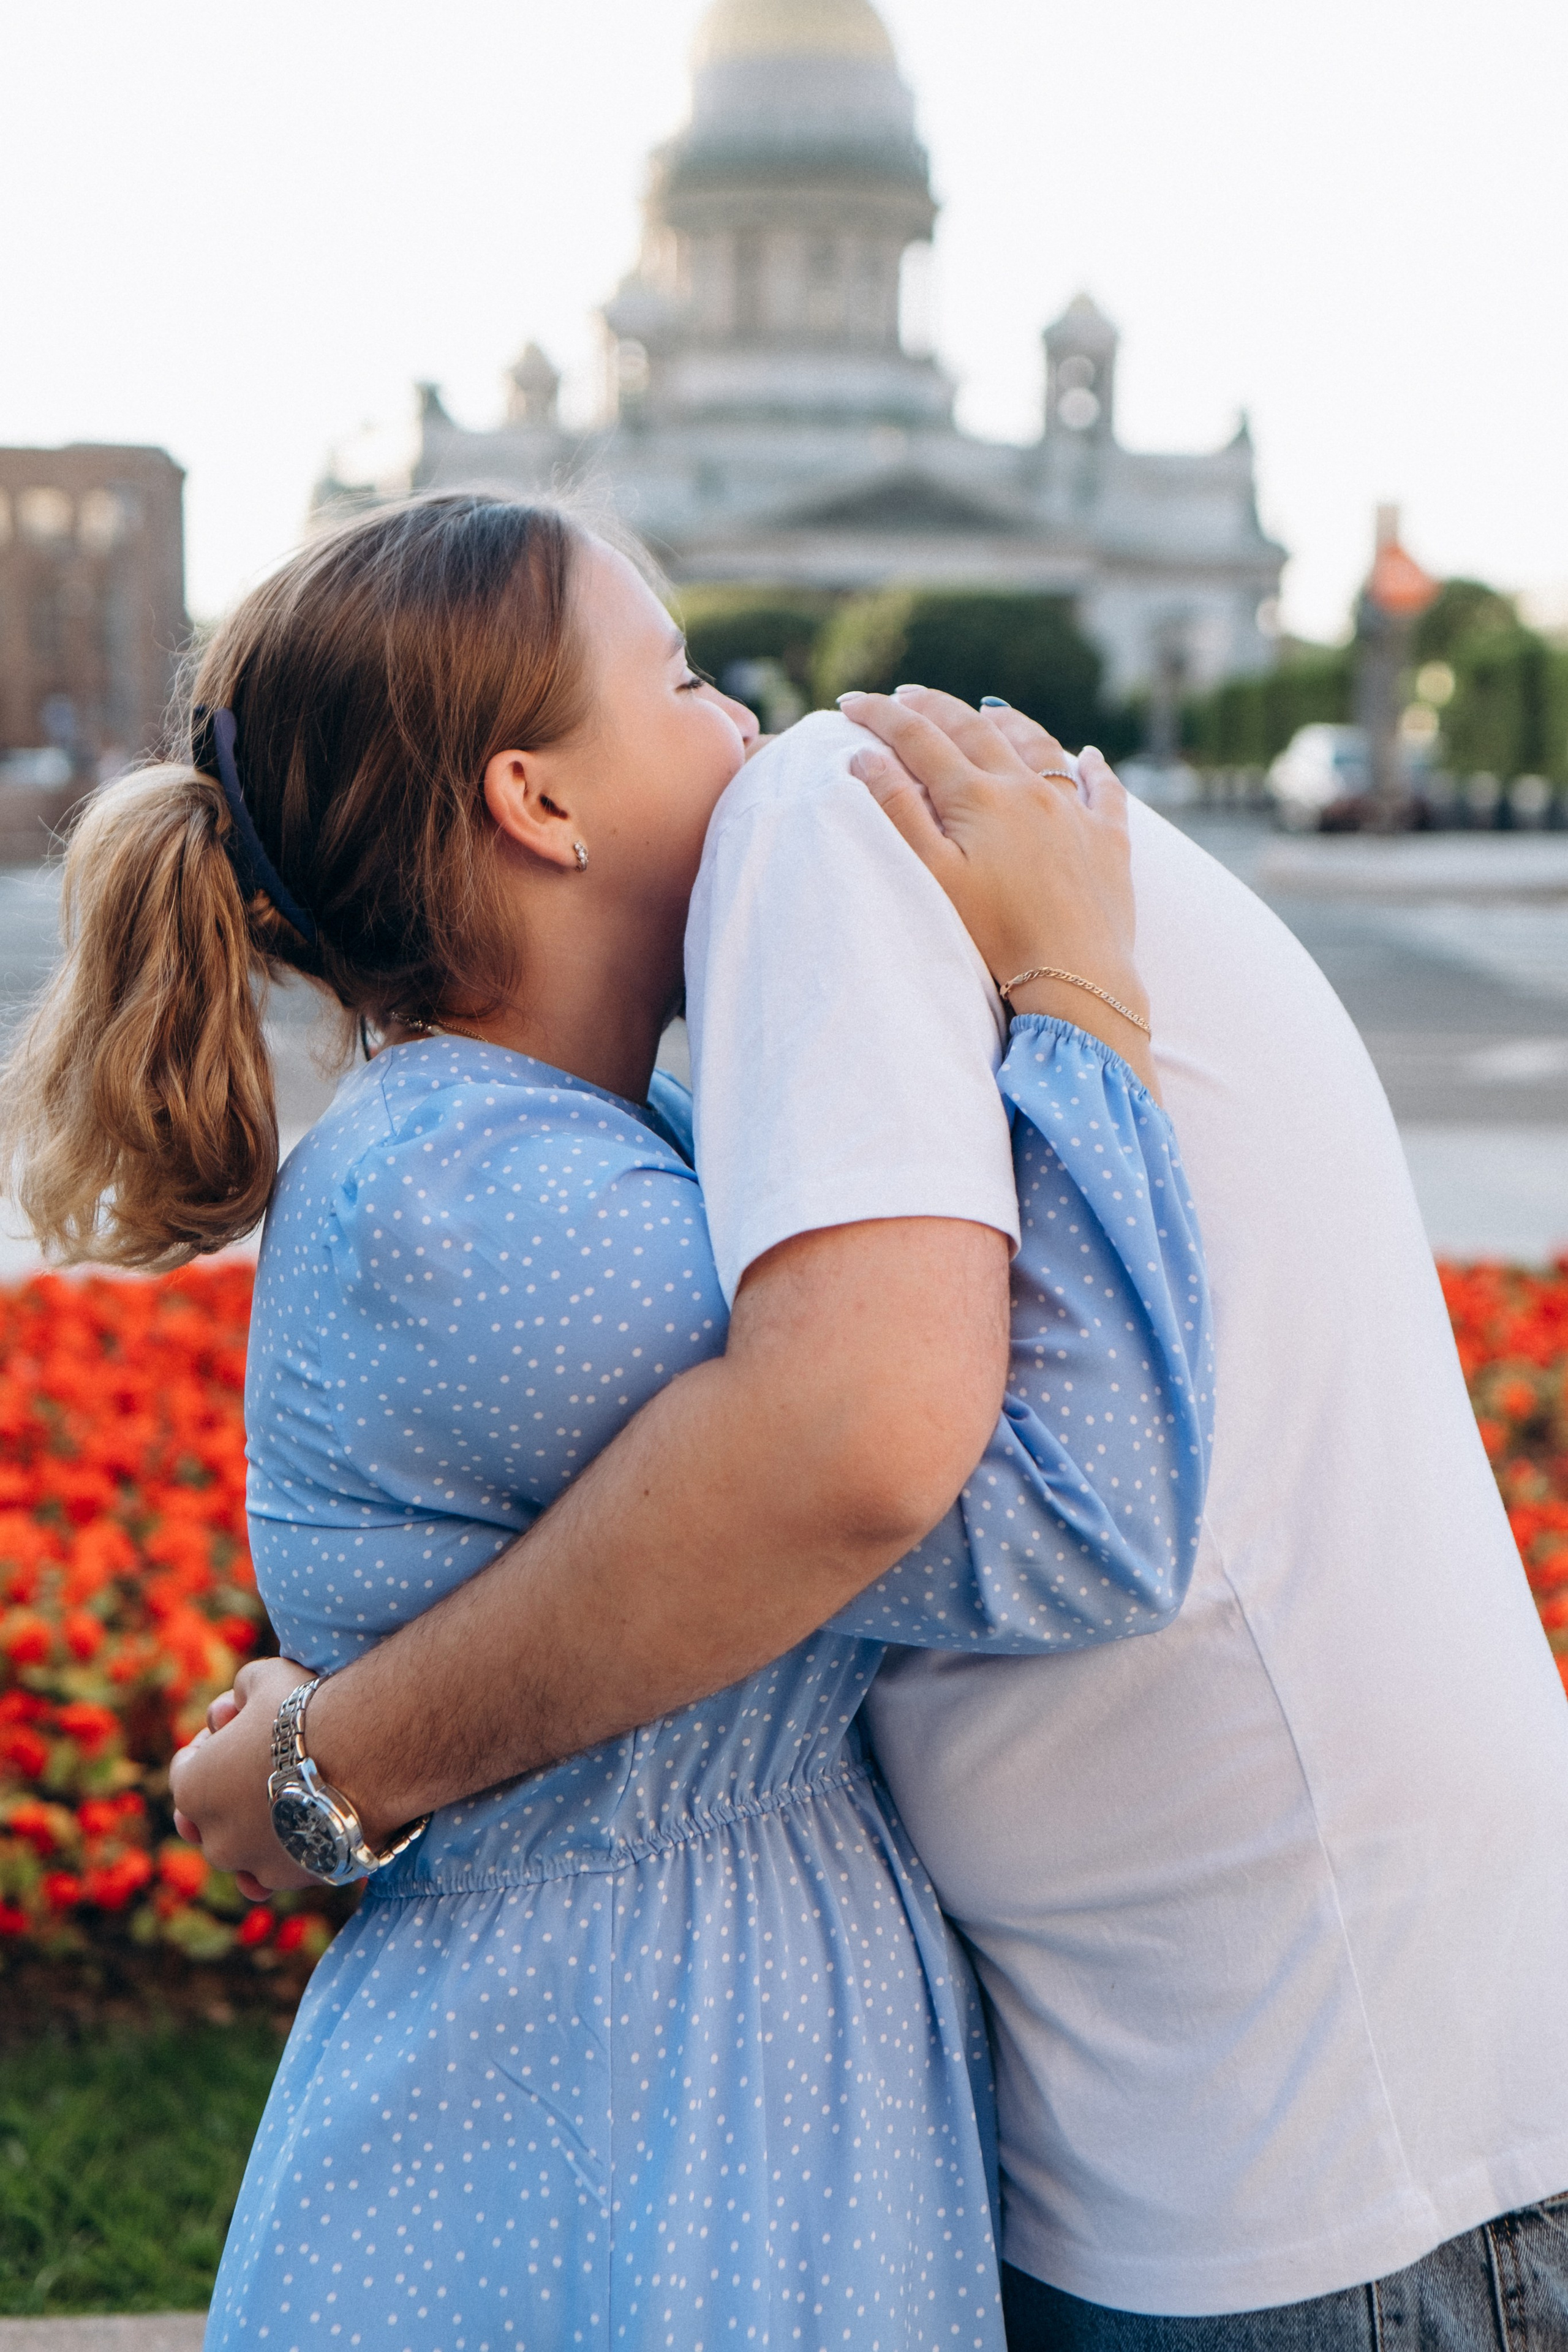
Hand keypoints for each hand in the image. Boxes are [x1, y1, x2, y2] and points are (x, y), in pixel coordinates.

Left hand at [169, 1655, 318, 1895]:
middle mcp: (216, 1838)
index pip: (185, 1769)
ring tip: (290, 1796)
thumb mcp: (263, 1679)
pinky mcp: (298, 1880)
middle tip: (263, 1765)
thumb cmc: (310, 1709)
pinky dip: (291, 1850)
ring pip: (246, 1849)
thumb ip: (241, 1693)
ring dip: (258, 1827)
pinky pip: (284, 1868)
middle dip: (230, 1790)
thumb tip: (240, 1703)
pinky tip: (306, 1826)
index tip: (237, 1730)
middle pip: (212, 1815)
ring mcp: (256, 1865)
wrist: (368, 1753)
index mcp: (193, 1790)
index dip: (211, 1744)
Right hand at [840, 686, 1156, 1091]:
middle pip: (974, 729)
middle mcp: (1028, 789)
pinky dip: (1094, 767)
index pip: (917, 739)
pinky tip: (1090, 755)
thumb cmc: (996, 935)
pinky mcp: (1110, 841)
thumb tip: (865, 757)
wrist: (1078, 978)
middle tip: (906, 695)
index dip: (879, 715)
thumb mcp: (934, 875)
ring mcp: (1074, 812)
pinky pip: (1104, 789)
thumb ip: (897, 812)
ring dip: (1008, 722)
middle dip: (934, 708)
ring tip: (987, 708)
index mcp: (978, 797)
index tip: (848, 703)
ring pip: (1039, 746)